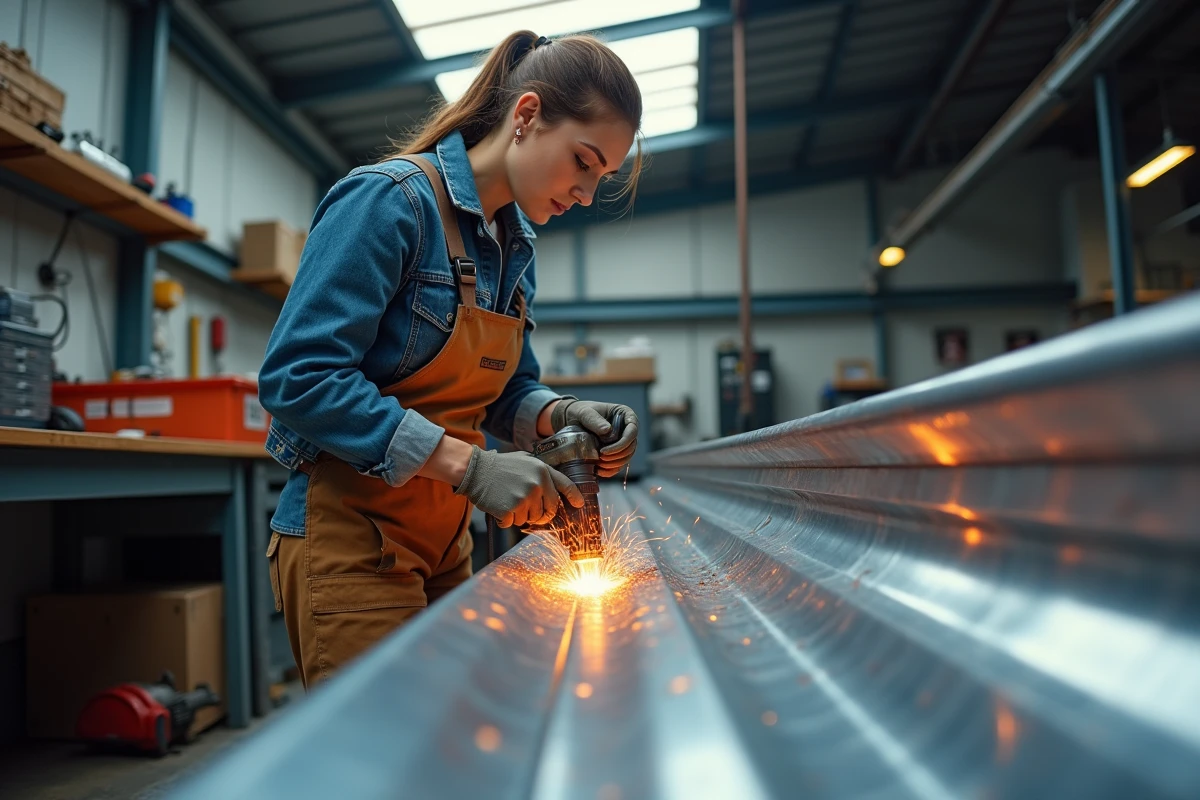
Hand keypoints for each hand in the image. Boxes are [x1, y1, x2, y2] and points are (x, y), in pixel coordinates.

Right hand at [454, 446, 583, 527]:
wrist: (475, 469)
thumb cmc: (499, 465)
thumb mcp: (525, 460)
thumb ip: (540, 472)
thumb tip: (552, 487)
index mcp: (542, 471)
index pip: (565, 486)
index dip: (574, 497)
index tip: (579, 505)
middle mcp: (537, 484)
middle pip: (548, 511)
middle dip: (540, 515)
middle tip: (527, 509)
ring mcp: (524, 498)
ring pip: (529, 519)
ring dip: (518, 515)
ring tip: (506, 500)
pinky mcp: (510, 509)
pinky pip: (512, 523)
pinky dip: (504, 519)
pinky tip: (497, 505)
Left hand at [550, 398, 638, 477]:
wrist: (573, 419)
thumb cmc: (580, 412)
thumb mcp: (585, 413)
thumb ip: (595, 420)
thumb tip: (607, 430)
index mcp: (625, 414)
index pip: (633, 431)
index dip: (622, 444)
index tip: (604, 451)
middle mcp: (627, 428)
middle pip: (631, 446)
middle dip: (617, 456)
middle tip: (600, 458)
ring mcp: (623, 441)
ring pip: (627, 457)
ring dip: (615, 464)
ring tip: (599, 465)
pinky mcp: (617, 451)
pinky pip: (619, 464)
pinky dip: (611, 470)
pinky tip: (599, 471)